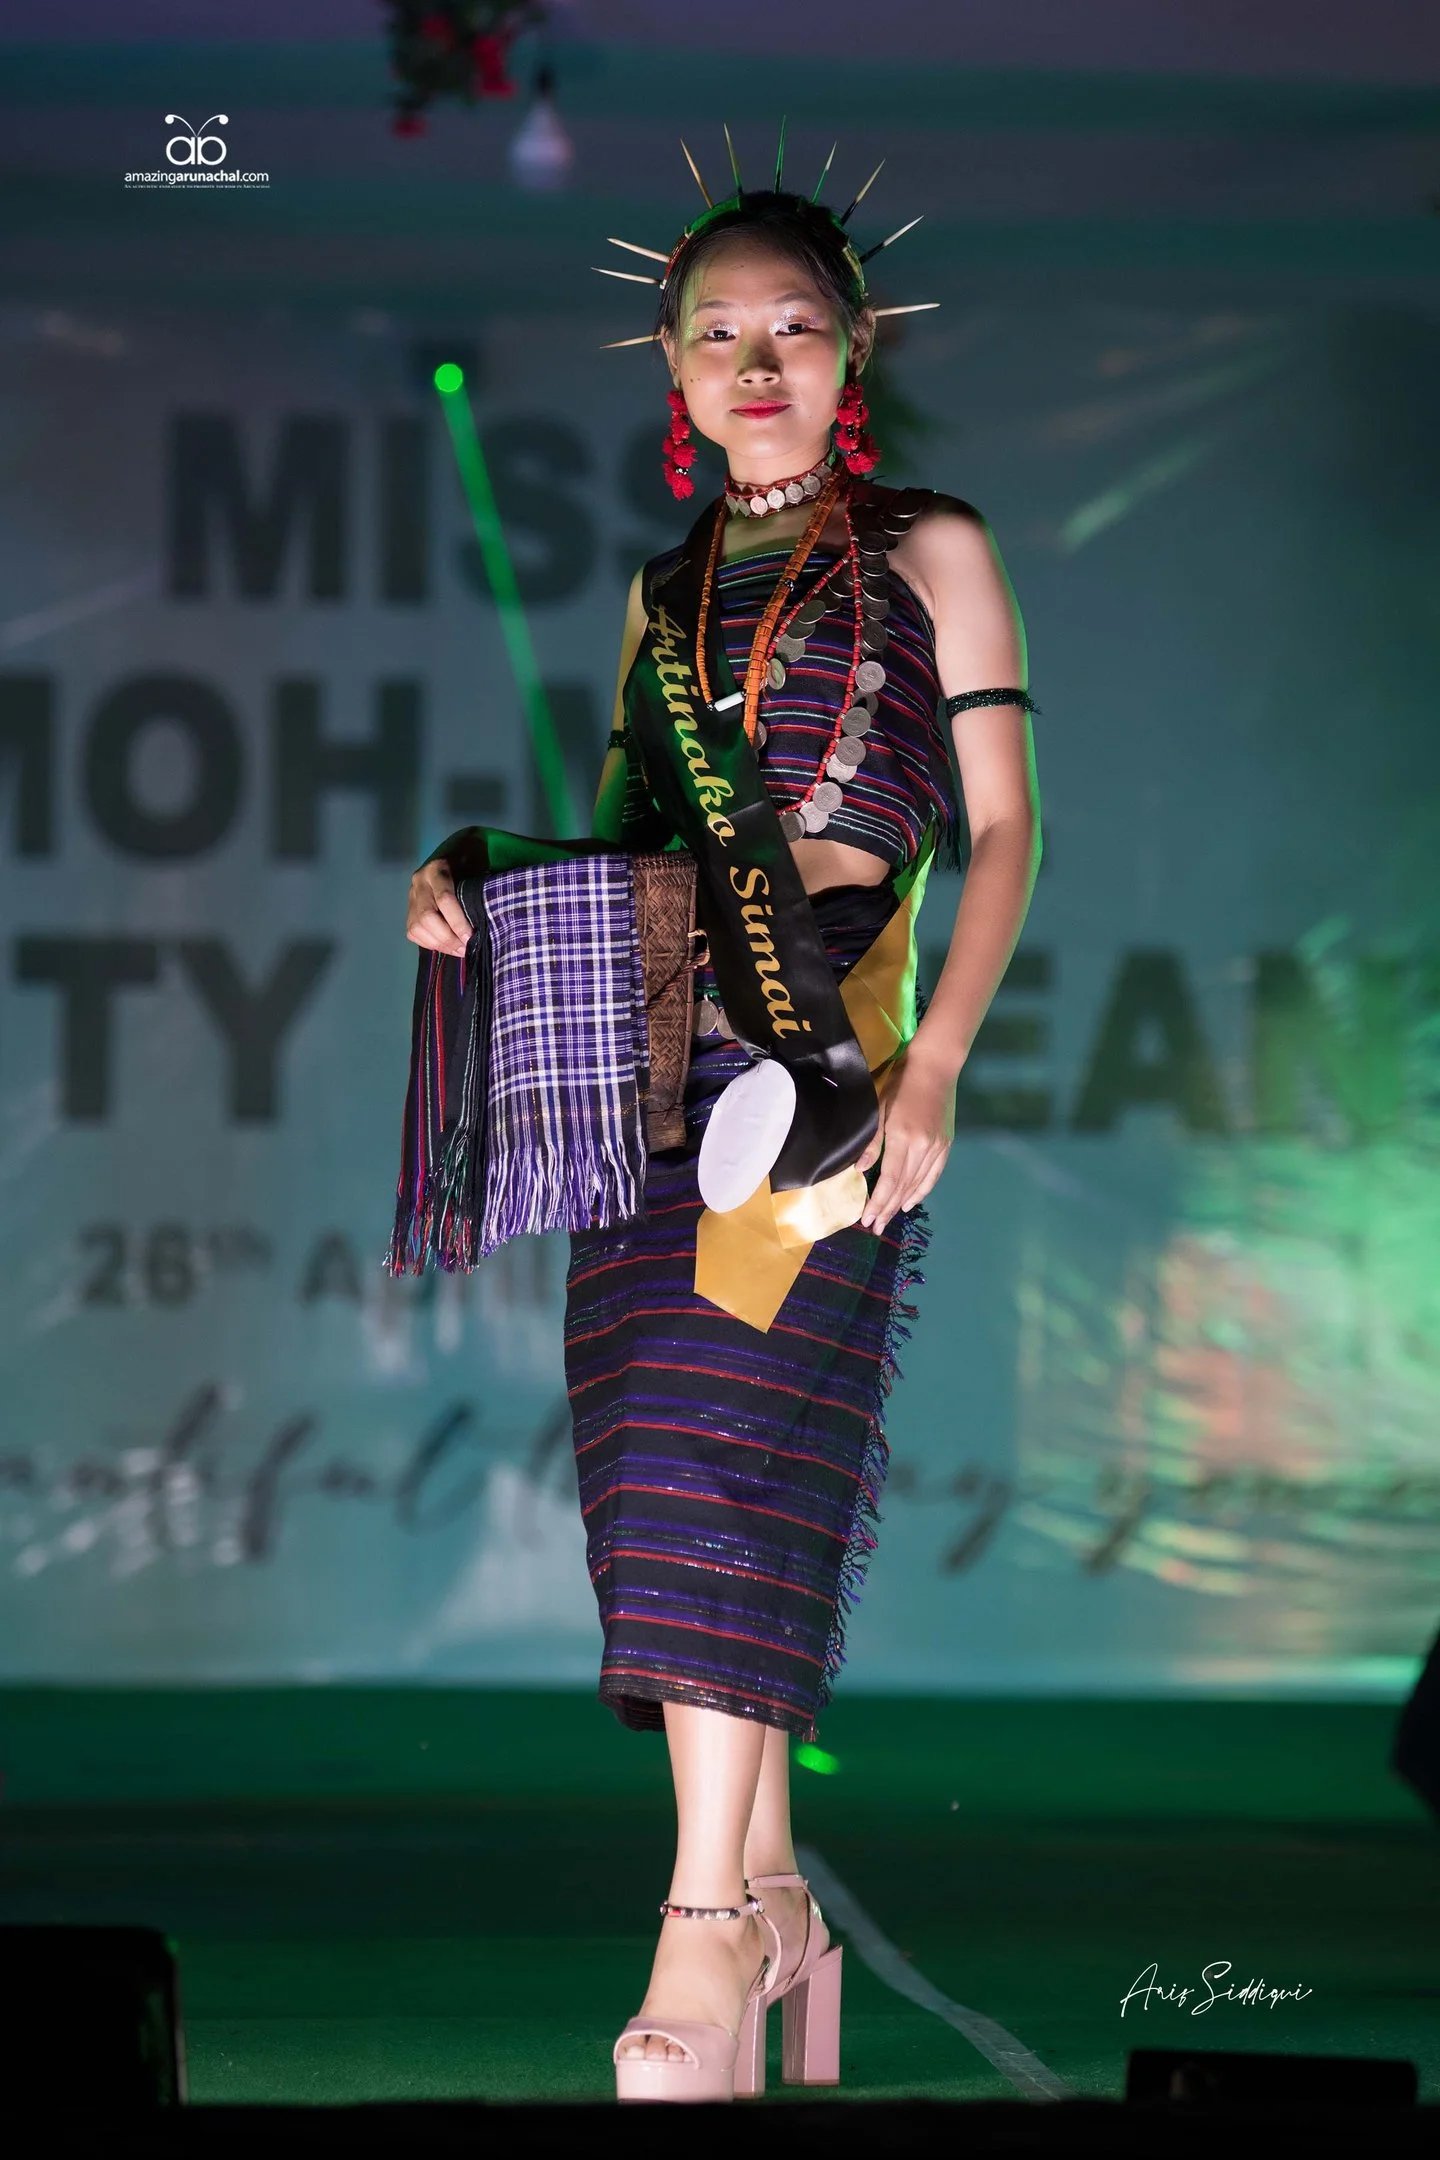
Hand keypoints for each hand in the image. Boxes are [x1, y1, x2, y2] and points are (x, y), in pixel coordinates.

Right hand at [406, 856, 471, 956]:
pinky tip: (446, 947)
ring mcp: (411, 897)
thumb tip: (483, 921)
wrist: (451, 855)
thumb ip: (476, 889)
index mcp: (436, 870)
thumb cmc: (468, 863)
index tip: (470, 938)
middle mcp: (419, 883)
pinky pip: (413, 933)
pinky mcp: (408, 909)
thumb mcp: (475, 867)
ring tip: (458, 951)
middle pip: (427, 917)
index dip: (457, 922)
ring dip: (439, 944)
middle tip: (465, 949)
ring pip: (417, 927)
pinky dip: (429, 944)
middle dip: (447, 938)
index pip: (444, 899)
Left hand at [855, 1043, 956, 1233]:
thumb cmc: (901, 1082)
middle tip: (875, 1227)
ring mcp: (938, 1147)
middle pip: (903, 1187)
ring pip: (918, 1184)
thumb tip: (860, 1170)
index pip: (890, 1180)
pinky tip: (911, 1202)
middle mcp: (924, 1147)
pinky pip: (933, 1175)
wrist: (936, 1067)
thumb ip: (871, 1141)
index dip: (878, 1202)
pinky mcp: (946, 1144)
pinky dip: (922, 1191)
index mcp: (904, 1138)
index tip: (867, 1219)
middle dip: (887, 1209)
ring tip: (888, 1219)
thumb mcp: (878, 1107)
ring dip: (902, 1203)